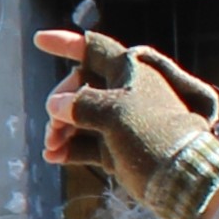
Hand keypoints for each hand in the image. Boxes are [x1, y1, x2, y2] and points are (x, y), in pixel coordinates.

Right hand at [33, 26, 218, 218]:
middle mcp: (124, 91)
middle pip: (78, 87)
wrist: (180, 178)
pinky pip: (85, 142)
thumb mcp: (113, 111)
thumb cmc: (151, 133)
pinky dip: (68, 148)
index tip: (39, 40)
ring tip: (51, 147)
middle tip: (53, 125)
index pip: (92, 48)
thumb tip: (55, 106)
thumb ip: (80, 104)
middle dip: (59, 104)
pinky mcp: (116, 146)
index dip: (64, 43)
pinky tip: (53, 157)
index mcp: (129, 70)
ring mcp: (120, 121)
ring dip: (60, 130)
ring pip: (78, 117)